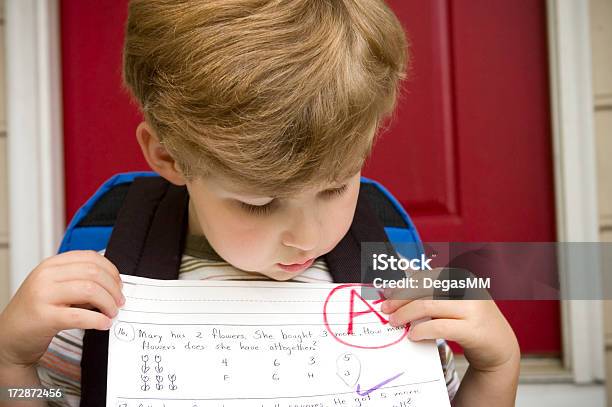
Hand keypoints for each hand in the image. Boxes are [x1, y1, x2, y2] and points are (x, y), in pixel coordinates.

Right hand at [0, 250, 123, 368]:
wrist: (8, 338)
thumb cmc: (35, 313)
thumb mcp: (55, 288)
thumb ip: (79, 281)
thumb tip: (113, 285)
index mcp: (50, 265)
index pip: (90, 257)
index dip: (111, 270)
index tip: (118, 284)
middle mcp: (45, 276)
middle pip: (94, 273)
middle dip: (113, 288)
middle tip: (119, 302)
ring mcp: (43, 295)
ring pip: (90, 290)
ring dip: (108, 303)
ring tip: (112, 313)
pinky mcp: (44, 317)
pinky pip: (80, 316)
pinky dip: (98, 320)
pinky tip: (104, 324)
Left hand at [380, 270, 518, 372]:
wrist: (499, 346)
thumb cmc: (470, 320)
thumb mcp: (454, 300)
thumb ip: (432, 292)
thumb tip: (396, 289)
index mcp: (462, 276)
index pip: (426, 276)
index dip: (404, 284)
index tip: (387, 293)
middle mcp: (468, 288)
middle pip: (424, 289)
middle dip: (400, 299)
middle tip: (386, 310)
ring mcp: (473, 308)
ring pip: (428, 306)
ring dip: (406, 314)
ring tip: (395, 322)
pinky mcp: (473, 330)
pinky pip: (439, 327)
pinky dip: (421, 330)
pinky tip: (413, 335)